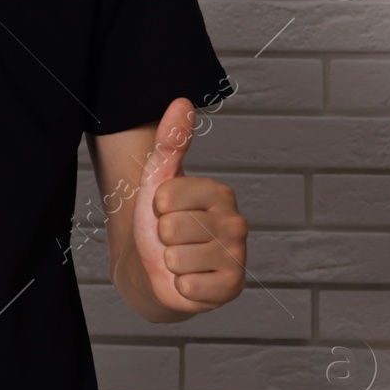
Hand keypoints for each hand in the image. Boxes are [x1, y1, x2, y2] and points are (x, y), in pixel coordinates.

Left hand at [132, 97, 246, 313]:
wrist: (153, 270)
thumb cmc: (158, 222)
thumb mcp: (158, 180)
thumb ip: (171, 143)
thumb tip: (182, 102)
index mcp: (221, 193)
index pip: (166, 196)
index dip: (155, 208)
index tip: (165, 212)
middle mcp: (236, 222)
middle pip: (171, 228)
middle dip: (162, 238)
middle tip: (172, 240)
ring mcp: (237, 257)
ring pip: (176, 258)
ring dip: (170, 263)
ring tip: (180, 260)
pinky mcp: (232, 288)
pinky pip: (189, 287)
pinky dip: (181, 288)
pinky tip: (190, 280)